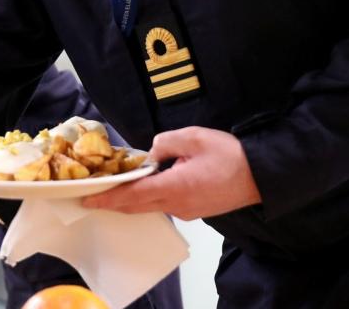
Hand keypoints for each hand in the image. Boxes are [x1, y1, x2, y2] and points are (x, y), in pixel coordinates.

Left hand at [81, 126, 261, 219]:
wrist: (262, 176)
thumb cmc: (230, 155)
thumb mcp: (194, 138)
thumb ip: (165, 143)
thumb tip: (152, 153)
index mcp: (174, 187)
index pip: (132, 196)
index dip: (108, 198)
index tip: (87, 200)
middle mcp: (177, 204)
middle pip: (137, 206)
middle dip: (112, 201)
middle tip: (91, 196)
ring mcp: (187, 210)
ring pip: (150, 206)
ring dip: (131, 200)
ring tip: (113, 189)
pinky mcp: (196, 210)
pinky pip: (165, 204)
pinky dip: (149, 198)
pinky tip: (144, 186)